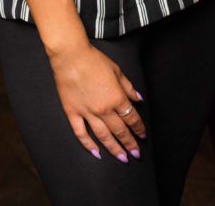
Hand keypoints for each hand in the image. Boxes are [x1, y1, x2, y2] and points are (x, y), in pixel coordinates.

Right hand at [49, 43, 145, 161]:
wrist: (71, 56)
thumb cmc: (94, 60)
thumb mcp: (117, 70)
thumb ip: (128, 87)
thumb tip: (139, 99)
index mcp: (116, 97)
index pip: (131, 118)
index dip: (139, 128)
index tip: (143, 135)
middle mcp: (104, 109)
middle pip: (120, 130)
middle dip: (130, 143)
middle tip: (136, 154)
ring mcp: (87, 113)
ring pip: (103, 136)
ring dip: (114, 149)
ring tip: (122, 158)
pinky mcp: (72, 113)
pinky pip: (81, 133)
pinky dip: (88, 145)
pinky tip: (96, 153)